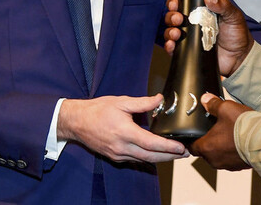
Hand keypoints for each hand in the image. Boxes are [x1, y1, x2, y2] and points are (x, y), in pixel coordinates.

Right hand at [57, 94, 186, 162]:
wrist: (76, 122)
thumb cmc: (97, 110)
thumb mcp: (121, 101)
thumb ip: (142, 102)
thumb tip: (159, 99)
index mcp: (124, 132)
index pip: (151, 143)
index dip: (168, 147)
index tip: (181, 147)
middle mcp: (121, 147)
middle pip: (151, 157)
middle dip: (170, 157)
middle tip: (185, 153)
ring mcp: (117, 154)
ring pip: (144, 160)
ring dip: (160, 158)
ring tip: (175, 154)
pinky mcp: (114, 157)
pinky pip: (135, 160)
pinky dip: (148, 158)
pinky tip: (157, 153)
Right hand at [164, 0, 253, 76]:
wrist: (240, 57)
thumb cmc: (237, 34)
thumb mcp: (233, 16)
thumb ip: (223, 5)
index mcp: (201, 11)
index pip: (183, 3)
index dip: (175, 1)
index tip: (175, 2)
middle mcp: (192, 23)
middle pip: (173, 16)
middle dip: (171, 16)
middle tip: (178, 18)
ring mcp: (189, 38)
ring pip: (171, 31)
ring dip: (169, 30)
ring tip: (176, 33)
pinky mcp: (187, 51)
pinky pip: (173, 48)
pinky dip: (169, 46)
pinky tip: (172, 44)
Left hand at [190, 93, 251, 170]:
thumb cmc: (243, 127)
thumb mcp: (225, 108)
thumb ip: (212, 104)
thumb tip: (205, 100)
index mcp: (206, 147)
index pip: (191, 146)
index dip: (191, 139)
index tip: (193, 134)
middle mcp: (215, 160)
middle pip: (205, 151)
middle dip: (208, 140)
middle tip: (214, 129)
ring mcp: (228, 165)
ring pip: (219, 155)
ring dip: (221, 146)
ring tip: (229, 133)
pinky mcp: (239, 166)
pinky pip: (231, 158)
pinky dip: (232, 151)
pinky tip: (239, 140)